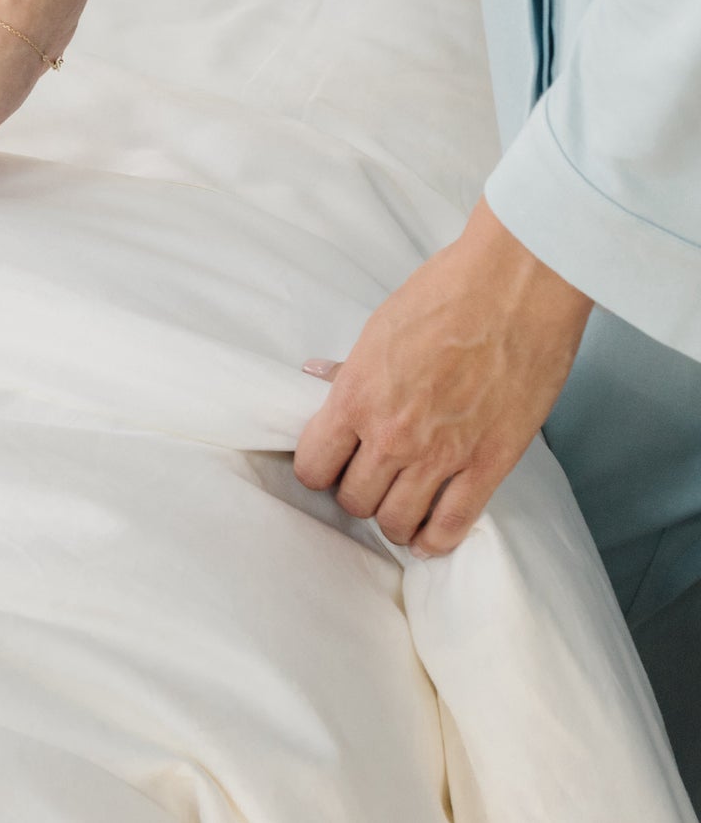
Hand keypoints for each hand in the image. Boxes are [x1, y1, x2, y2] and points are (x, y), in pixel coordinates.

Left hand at [294, 196, 592, 558]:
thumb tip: (318, 376)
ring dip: (393, 519)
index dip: (318, 470)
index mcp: (355, 397)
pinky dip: (435, 539)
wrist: (513, 286)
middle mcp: (391, 435)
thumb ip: (350, 369)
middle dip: (356, 493)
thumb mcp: (379, 329)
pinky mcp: (490, 463)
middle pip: (354, 500)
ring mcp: (441, 454)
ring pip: (397, 521)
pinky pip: (453, 524)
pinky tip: (429, 536)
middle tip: (368, 481)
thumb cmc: (444, 294)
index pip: (313, 465)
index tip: (329, 464)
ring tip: (398, 505)